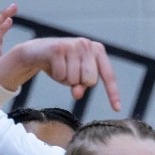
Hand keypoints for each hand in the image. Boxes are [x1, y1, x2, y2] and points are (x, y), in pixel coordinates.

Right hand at [0, 36, 122, 110]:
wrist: (37, 52)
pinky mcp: (59, 48)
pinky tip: (52, 65)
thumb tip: (77, 93)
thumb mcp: (76, 78)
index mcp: (97, 50)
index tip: (117, 109)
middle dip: (78, 83)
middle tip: (69, 73)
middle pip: (90, 81)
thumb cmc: (62, 66)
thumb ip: (82, 86)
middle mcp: (87, 44)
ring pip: (75, 80)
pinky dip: (56, 75)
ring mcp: (73, 45)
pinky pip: (61, 75)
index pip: (108, 75)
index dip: (112, 93)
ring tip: (61, 68)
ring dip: (66, 79)